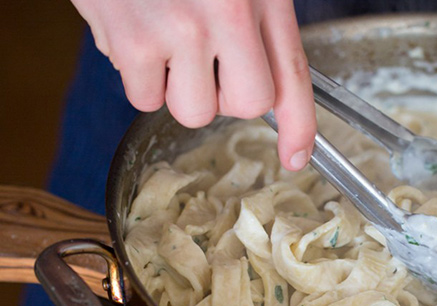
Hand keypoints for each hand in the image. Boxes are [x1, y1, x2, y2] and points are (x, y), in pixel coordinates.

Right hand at [71, 0, 315, 170]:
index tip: (295, 156)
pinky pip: (144, 99)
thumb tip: (267, 92)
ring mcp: (179, 29)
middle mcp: (228, 14)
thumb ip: (257, 26)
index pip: (293, 76)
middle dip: (226, 96)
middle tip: (207, 63)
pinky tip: (136, 35)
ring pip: (192, 110)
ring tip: (164, 39)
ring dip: (178, 88)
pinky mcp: (132, 41)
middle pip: (245, 106)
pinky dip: (139, 78)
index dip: (299, 125)